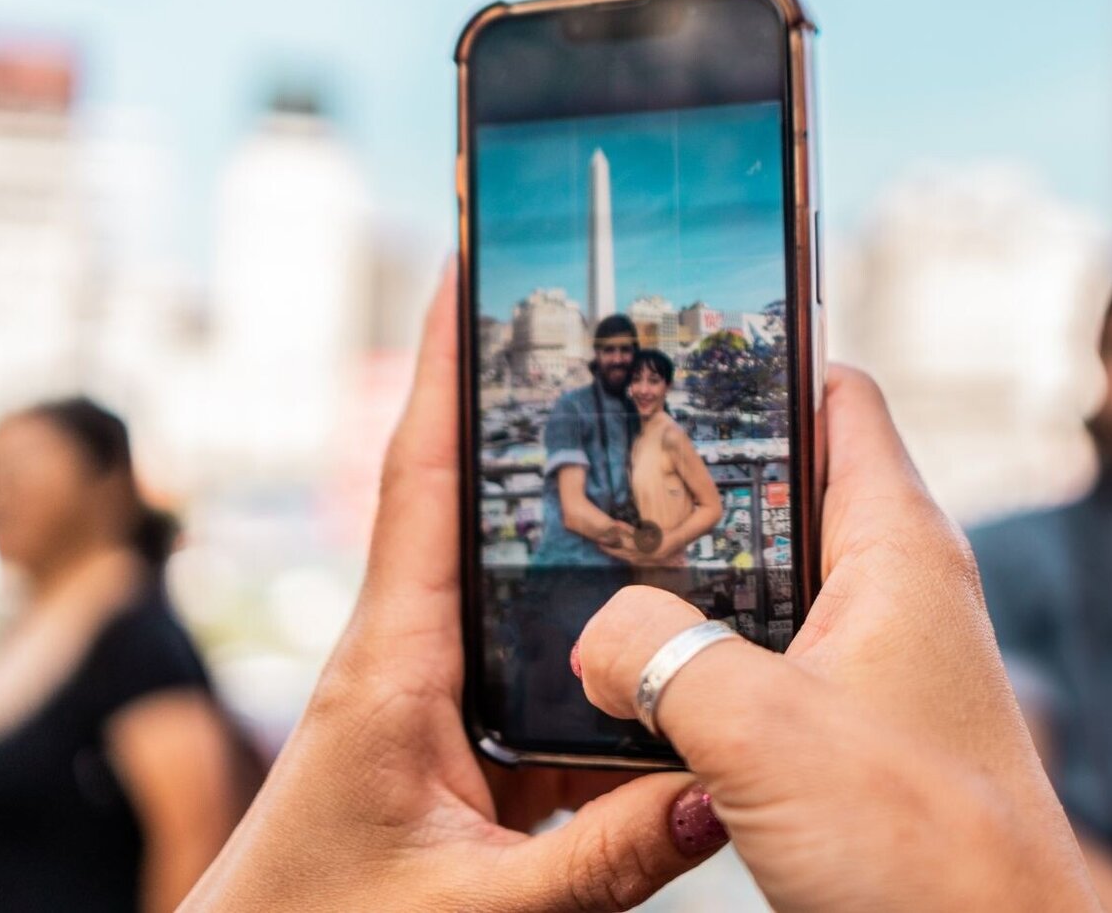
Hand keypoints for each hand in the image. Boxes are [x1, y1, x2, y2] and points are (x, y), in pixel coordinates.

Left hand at [182, 272, 722, 911]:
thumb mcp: (473, 909)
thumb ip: (602, 861)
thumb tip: (721, 792)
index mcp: (390, 666)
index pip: (421, 481)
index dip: (446, 367)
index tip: (471, 263)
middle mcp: (411, 661)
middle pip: (483, 510)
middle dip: (540, 418)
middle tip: (614, 336)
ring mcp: (438, 702)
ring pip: (533, 601)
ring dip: (596, 545)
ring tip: (681, 476)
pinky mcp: (464, 752)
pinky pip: (556, 685)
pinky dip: (612, 661)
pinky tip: (682, 659)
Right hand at [575, 367, 1096, 912]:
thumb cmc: (929, 850)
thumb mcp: (764, 732)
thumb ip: (663, 656)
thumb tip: (599, 639)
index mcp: (899, 546)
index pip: (837, 400)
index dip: (759, 363)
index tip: (668, 354)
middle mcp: (895, 590)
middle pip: (786, 492)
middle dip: (690, 485)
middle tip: (591, 473)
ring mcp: (876, 663)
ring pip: (765, 590)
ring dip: (685, 590)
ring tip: (582, 578)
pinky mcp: (855, 734)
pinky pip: (764, 669)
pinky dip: (701, 668)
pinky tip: (633, 693)